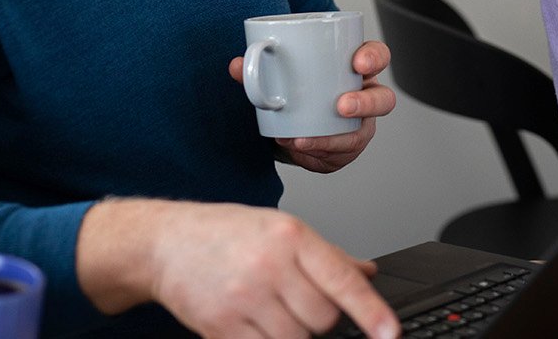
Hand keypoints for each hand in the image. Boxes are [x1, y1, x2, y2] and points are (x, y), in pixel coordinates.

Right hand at [78, 199, 400, 338]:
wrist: (167, 243)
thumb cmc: (226, 232)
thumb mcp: (281, 230)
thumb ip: (327, 255)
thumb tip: (367, 273)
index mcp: (291, 236)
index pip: (342, 280)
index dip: (372, 312)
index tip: (390, 333)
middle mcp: (269, 265)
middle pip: (324, 318)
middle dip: (321, 318)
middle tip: (298, 301)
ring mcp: (245, 298)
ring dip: (296, 333)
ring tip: (275, 309)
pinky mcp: (222, 327)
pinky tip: (258, 324)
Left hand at [230, 40, 396, 173]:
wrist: (288, 119)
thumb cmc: (295, 88)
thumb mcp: (280, 73)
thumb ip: (258, 69)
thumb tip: (237, 65)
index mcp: (353, 68)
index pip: (377, 56)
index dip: (374, 57)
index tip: (357, 62)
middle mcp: (363, 96)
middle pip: (382, 99)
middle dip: (365, 103)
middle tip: (340, 107)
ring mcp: (358, 125)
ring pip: (360, 134)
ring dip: (334, 140)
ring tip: (303, 139)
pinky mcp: (345, 148)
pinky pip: (338, 156)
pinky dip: (317, 155)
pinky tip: (299, 150)